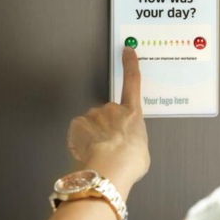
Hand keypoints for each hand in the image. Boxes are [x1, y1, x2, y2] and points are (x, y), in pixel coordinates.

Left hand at [67, 47, 149, 192]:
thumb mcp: (142, 151)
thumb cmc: (128, 162)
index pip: (133, 82)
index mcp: (132, 114)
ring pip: (91, 123)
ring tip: (100, 153)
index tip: (127, 51)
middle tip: (110, 147)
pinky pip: (78, 131)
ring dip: (93, 136)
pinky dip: (80, 141)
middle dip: (106, 128)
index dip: (130, 64)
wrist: (110, 168)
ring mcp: (95, 115)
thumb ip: (134, 141)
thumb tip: (129, 146)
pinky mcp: (79, 123)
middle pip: (107, 114)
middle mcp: (113, 110)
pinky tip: (88, 152)